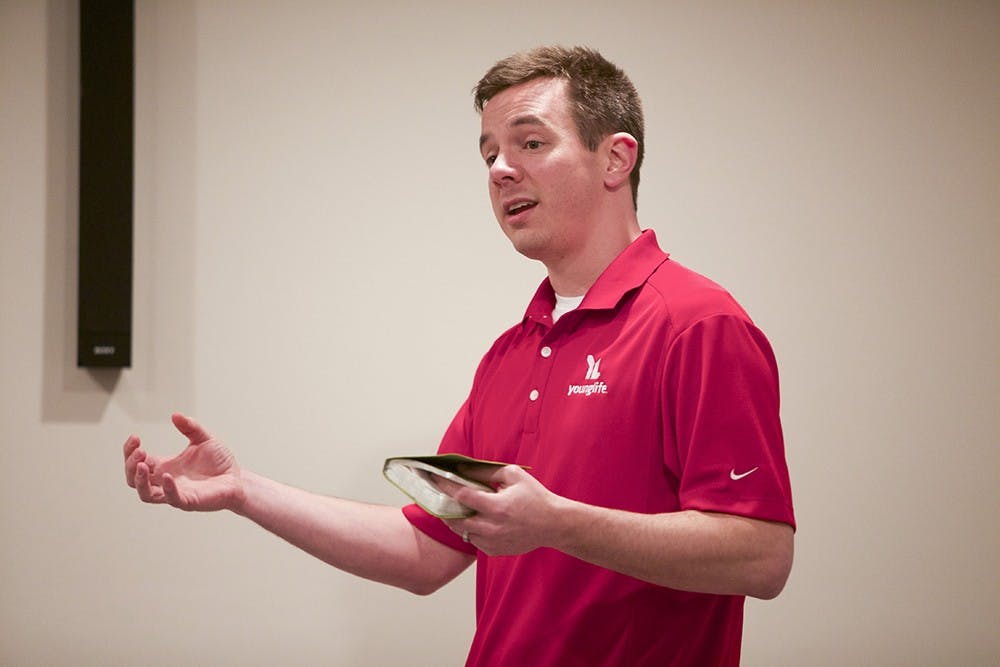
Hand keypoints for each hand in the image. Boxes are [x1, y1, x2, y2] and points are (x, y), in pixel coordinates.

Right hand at [123, 413, 244, 511]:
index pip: (136, 462)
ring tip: (141, 464)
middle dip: (130, 465)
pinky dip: (167, 489)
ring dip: (140, 480)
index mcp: (165, 466)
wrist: (238, 478)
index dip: (130, 451)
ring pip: (146, 494)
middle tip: (139, 450)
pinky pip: (172, 499)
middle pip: (134, 479)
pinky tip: (167, 475)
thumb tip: (175, 415)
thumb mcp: (204, 439)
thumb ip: (190, 427)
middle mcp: (166, 481)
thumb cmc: (219, 462)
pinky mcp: (189, 501)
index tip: (135, 437)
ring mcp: (176, 492)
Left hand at [440, 465, 565, 555]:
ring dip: (455, 520)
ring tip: (452, 508)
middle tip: (438, 496)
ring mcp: (492, 542)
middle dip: (444, 507)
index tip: (434, 478)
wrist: (553, 524)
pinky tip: (472, 521)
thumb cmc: (535, 497)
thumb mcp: (514, 475)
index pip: (461, 496)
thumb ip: (487, 471)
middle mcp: (492, 527)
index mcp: (496, 507)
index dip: (445, 485)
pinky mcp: (495, 551)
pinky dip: (469, 531)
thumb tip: (464, 469)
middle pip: (455, 519)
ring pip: (462, 532)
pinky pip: (473, 541)